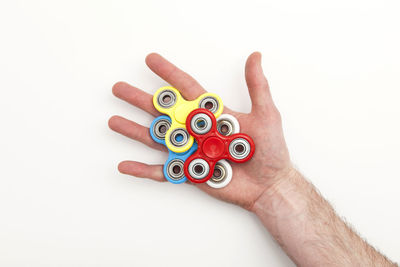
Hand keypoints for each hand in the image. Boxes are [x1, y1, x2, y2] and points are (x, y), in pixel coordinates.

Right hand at [109, 52, 294, 210]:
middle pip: (163, 113)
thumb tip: (255, 56)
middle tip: (119, 89)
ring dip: (134, 131)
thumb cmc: (270, 150)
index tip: (151, 60)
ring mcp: (190, 151)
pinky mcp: (190, 173)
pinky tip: (125, 165)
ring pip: (157, 139)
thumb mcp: (266, 114)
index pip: (185, 89)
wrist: (269, 184)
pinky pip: (162, 172)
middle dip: (140, 100)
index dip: (168, 73)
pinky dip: (142, 170)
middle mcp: (196, 130)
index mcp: (211, 114)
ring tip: (113, 121)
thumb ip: (257, 85)